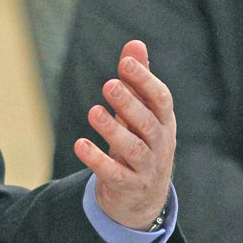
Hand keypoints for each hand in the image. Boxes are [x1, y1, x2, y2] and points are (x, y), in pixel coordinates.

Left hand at [74, 40, 174, 229]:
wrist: (142, 198)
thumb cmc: (140, 142)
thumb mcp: (140, 113)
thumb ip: (137, 81)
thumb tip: (135, 43)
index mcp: (163, 122)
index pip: (160, 99)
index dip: (145, 80)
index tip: (125, 62)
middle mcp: (159, 144)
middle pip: (148, 123)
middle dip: (129, 103)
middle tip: (109, 84)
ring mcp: (146, 167)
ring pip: (133, 148)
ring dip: (113, 130)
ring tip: (93, 112)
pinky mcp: (128, 186)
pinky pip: (114, 173)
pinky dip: (97, 160)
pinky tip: (79, 144)